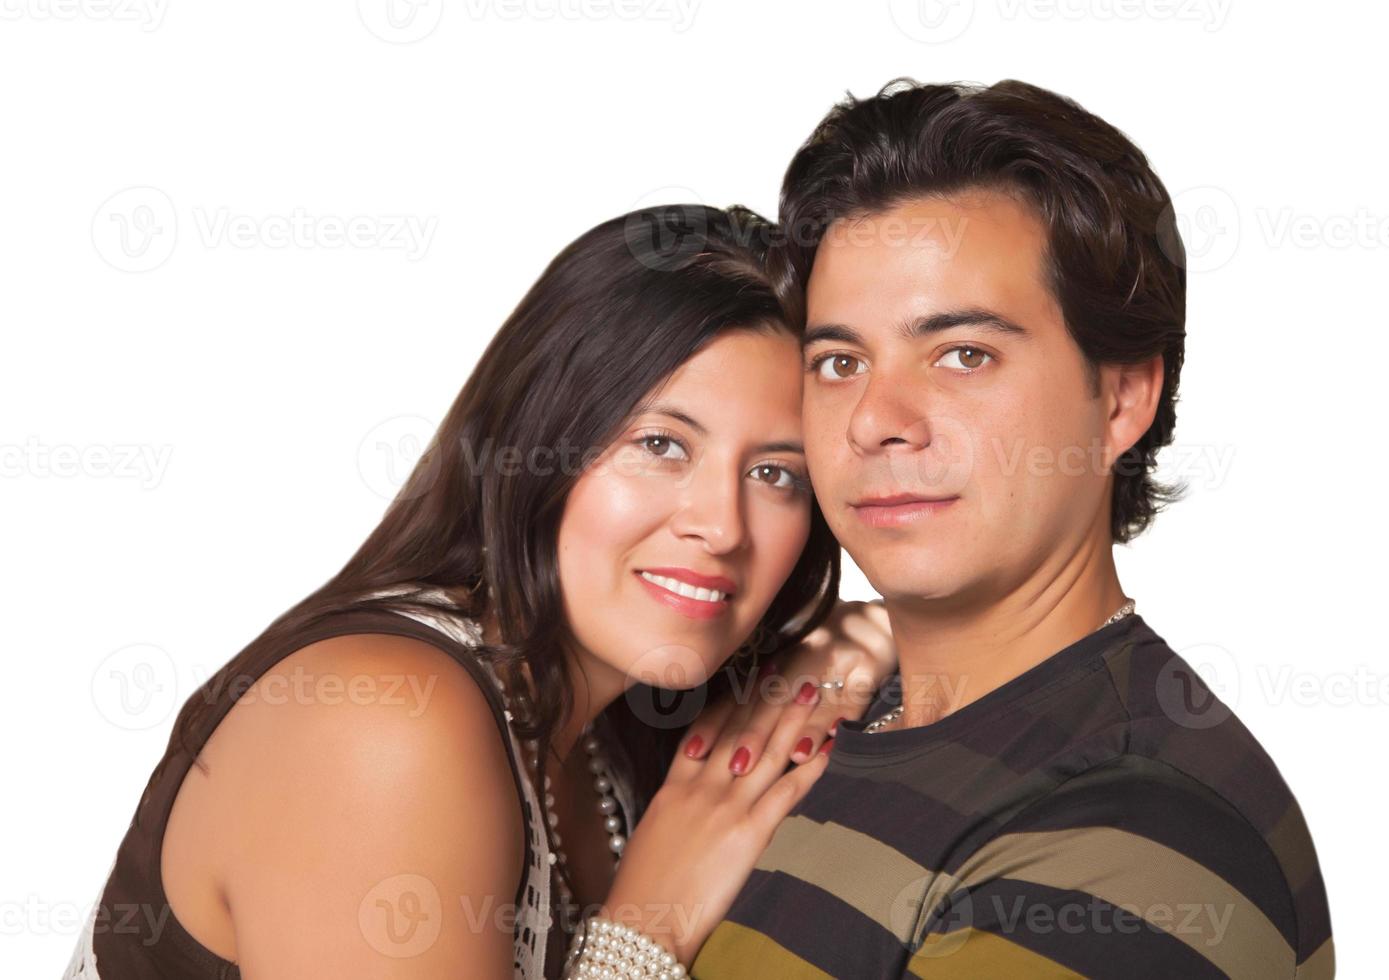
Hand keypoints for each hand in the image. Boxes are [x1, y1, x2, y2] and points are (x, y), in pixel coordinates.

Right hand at [595, 683, 830, 965]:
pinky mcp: (748, 832)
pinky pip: (785, 792)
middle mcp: (702, 788)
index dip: (730, 702)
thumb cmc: (643, 885)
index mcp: (675, 786)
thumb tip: (695, 795)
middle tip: (783, 669)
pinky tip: (824, 751)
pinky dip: (807, 769)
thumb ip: (677, 804)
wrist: (644, 919)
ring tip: (810, 692)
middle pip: (739, 731)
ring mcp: (726, 807)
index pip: (706, 730)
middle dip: (764, 698)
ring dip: (791, 720)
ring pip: (765, 752)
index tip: (746, 678)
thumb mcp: (653, 831)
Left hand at [681, 598, 894, 772]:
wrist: (877, 617)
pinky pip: (854, 695)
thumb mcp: (791, 665)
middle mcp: (803, 651)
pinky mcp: (870, 664)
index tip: (693, 750)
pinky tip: (832, 741)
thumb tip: (712, 735)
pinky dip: (841, 717)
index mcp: (779, 654)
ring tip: (786, 757)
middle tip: (735, 765)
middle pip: (772, 698)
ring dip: (800, 729)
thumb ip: (760, 695)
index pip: (741, 694)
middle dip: (753, 733)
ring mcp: (837, 655)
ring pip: (812, 699)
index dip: (716, 721)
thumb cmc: (827, 650)